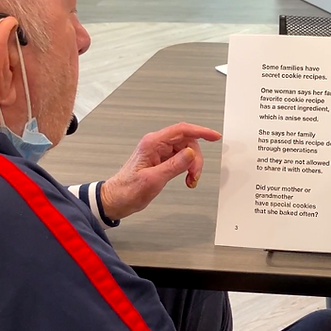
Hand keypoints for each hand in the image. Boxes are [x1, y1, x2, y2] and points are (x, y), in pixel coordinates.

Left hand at [100, 122, 221, 220]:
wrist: (116, 199)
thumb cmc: (128, 190)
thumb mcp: (153, 179)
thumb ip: (174, 165)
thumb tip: (191, 153)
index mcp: (152, 143)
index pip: (182, 130)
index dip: (201, 131)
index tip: (214, 136)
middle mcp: (156, 144)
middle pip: (187, 141)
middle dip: (196, 158)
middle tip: (195, 175)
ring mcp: (159, 152)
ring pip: (186, 151)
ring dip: (193, 165)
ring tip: (190, 180)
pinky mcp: (161, 160)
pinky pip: (181, 159)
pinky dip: (187, 168)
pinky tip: (187, 178)